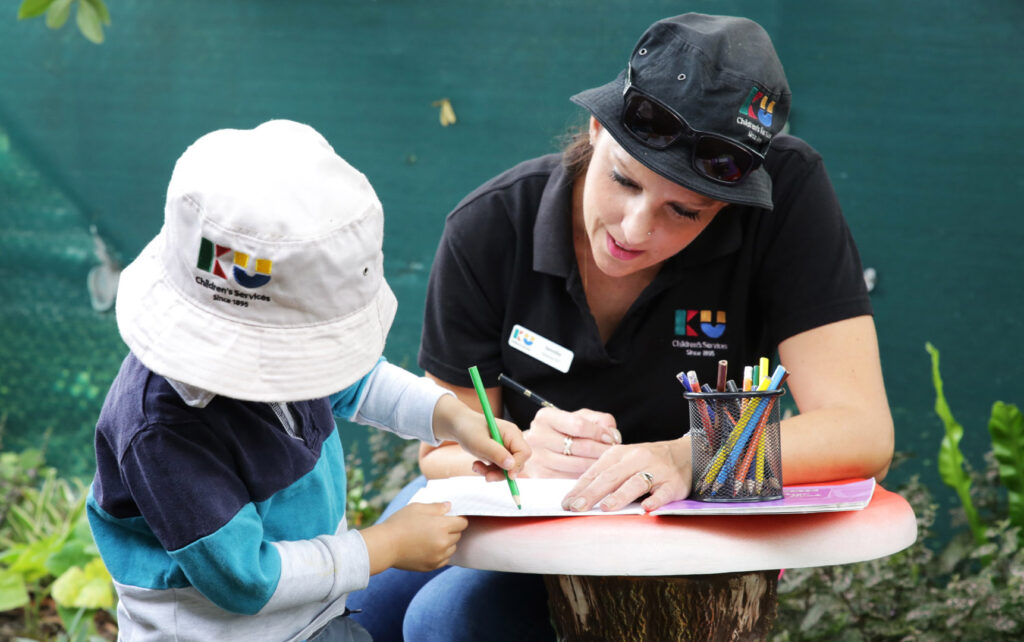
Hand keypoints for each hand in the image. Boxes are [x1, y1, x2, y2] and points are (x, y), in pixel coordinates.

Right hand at [363, 502, 467, 572]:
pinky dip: (441, 553)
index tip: (450, 517)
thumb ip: (436, 507)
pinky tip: (430, 547)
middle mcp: (443, 542)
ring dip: (447, 542)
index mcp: (441, 526)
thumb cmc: (399, 523)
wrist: (385, 545)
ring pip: (452, 548)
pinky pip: (445, 559)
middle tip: (438, 526)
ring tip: (432, 537)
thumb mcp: (417, 508)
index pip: (462, 523)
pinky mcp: (431, 566)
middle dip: (451, 529)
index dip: (458, 518)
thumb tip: (449, 506)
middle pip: (458, 535)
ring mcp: (438, 556)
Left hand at [433, 395, 530, 481]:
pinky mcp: (500, 454)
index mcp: (512, 433)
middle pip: (517, 463)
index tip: (508, 476)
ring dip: (492, 472)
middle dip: (502, 472)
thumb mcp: (480, 443)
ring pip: (507, 469)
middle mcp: (512, 440)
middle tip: (487, 477)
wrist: (459, 426)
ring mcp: (506, 448)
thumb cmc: (469, 430)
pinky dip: (488, 470)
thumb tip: (511, 466)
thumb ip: (496, 453)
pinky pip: (499, 469)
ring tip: (475, 467)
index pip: (524, 452)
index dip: (517, 465)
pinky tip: (476, 465)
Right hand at [519, 407, 621, 478]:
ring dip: (597, 466)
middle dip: (602, 451)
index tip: (610, 438)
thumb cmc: (563, 431)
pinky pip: (570, 479)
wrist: (539, 448)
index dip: (599, 433)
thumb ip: (599, 420)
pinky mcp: (540, 476)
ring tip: (607, 463)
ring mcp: (538, 458)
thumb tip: (611, 435)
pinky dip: (586, 478)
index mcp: (546, 417)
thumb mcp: (579, 417)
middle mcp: (537, 437)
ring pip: (578, 465)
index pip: (579, 425)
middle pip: (580, 447)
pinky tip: (593, 473)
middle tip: (614, 454)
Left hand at [560, 436, 691, 512]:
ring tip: (605, 508)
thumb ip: (605, 475)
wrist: (686, 453)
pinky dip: (655, 500)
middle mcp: (636, 459)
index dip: (580, 487)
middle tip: (577, 507)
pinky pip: (663, 493)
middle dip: (592, 493)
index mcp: (619, 454)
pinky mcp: (673, 484)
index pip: (596, 472)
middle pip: (611, 476)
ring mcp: (656, 471)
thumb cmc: (648, 461)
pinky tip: (646, 508)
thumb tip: (579, 495)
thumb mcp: (624, 461)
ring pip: (635, 483)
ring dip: (620, 496)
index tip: (566, 503)